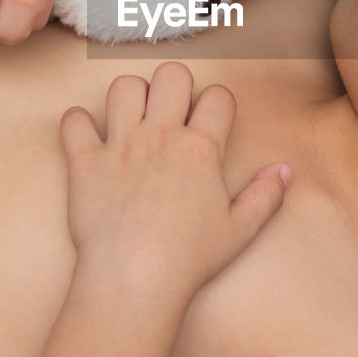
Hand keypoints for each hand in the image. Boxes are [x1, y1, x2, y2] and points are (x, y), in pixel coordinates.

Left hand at [60, 62, 290, 301]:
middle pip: (171, 74)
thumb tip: (284, 170)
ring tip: (133, 120)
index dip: (219, 105)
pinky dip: (78, 125)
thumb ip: (265, 195)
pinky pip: (73, 121)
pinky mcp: (84, 163)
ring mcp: (120, 147)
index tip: (212, 122)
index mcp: (201, 149)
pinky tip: (90, 139)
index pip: (218, 96)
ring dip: (129, 97)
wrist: (134, 282)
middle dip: (175, 85)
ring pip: (123, 86)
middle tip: (172, 111)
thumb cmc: (188, 260)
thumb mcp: (240, 231)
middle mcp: (161, 137)